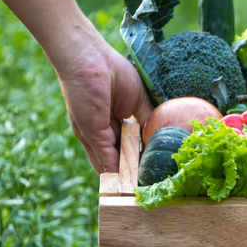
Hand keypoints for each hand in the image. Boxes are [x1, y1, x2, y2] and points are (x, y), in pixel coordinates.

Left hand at [54, 22, 153, 172]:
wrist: (87, 56)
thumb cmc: (112, 70)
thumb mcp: (138, 100)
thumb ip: (148, 121)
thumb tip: (159, 140)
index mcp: (111, 124)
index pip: (126, 150)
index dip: (140, 162)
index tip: (155, 174)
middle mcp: (101, 134)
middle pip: (119, 161)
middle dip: (134, 175)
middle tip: (152, 187)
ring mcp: (95, 136)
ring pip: (113, 165)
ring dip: (127, 178)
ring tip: (145, 190)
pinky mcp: (91, 134)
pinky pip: (108, 159)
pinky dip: (120, 172)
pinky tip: (134, 182)